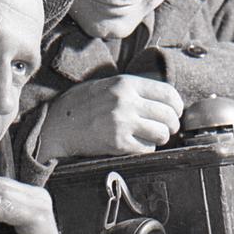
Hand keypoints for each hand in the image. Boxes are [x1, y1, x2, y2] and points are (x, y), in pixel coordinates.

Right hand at [37, 75, 182, 160]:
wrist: (57, 125)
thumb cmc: (81, 105)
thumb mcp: (107, 85)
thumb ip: (133, 89)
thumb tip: (162, 99)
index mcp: (125, 84)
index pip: (167, 93)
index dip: (177, 105)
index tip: (175, 112)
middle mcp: (126, 101)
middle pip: (168, 115)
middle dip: (171, 125)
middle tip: (166, 129)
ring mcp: (122, 123)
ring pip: (161, 134)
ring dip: (160, 138)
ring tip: (150, 137)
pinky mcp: (117, 143)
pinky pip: (146, 149)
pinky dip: (145, 149)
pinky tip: (136, 145)